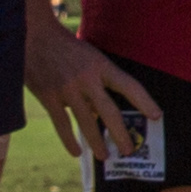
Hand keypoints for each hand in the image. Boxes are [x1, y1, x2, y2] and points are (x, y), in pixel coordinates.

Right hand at [22, 23, 160, 160]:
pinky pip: (62, 124)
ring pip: (86, 122)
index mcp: (101, 65)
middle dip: (121, 134)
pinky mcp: (49, 96)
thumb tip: (96, 113)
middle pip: (110, 111)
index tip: (156, 116)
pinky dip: (69, 141)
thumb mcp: (89, 57)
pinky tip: (76, 152)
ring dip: (96, 143)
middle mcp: (87, 79)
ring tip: (104, 156)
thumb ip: (96, 82)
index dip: (145, 102)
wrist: (34, 34)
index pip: (129, 86)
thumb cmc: (65, 46)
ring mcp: (67, 89)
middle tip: (129, 150)